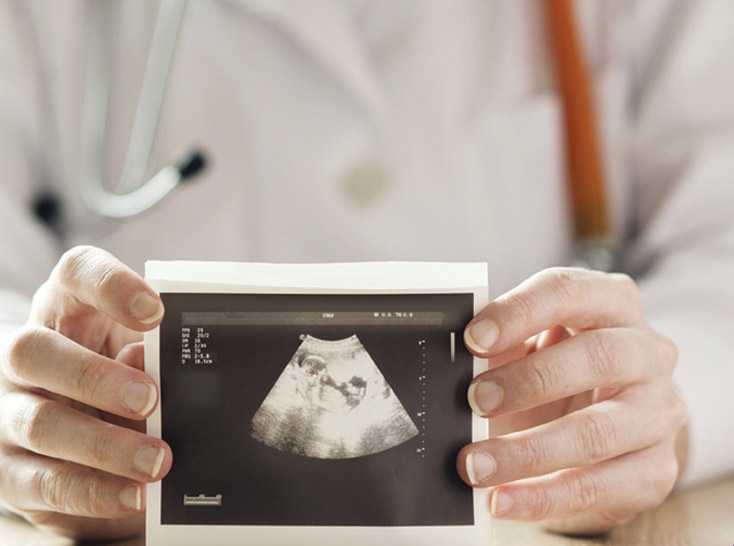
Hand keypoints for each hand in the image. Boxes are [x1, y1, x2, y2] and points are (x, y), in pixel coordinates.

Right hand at [0, 246, 171, 539]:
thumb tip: (156, 369)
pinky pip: (42, 482)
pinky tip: (134, 494)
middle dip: (94, 376)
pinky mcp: (8, 469)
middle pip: (34, 351)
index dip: (110, 285)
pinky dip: (94, 491)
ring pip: (39, 422)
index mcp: (65, 310)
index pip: (74, 275)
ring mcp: (8, 411)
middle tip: (149, 398)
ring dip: (103, 444)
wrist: (83, 442)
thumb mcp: (141, 361)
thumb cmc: (122, 382)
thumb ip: (152, 358)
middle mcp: (23, 355)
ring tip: (157, 460)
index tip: (155, 311)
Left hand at [457, 267, 687, 534]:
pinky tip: (504, 499)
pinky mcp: (655, 468)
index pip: (568, 292)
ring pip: (597, 430)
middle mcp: (647, 352)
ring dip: (528, 451)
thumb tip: (451, 359)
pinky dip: (544, 497)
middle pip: (597, 357)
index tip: (473, 339)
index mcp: (610, 303)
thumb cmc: (557, 370)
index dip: (519, 313)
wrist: (606, 425)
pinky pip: (600, 487)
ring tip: (476, 464)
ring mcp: (658, 412)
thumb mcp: (529, 346)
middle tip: (476, 400)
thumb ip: (498, 345)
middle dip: (530, 380)